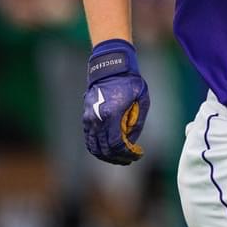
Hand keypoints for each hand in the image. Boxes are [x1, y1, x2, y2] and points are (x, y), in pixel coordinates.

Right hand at [82, 39, 148, 164]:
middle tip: (130, 159)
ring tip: (120, 157)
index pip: (117, 145)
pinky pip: (89, 139)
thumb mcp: (141, 100)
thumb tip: (131, 142)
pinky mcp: (85, 117)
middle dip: (118, 158)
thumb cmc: (129, 82)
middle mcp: (97, 120)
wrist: (110, 67)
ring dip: (107, 156)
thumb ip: (136, 123)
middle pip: (105, 150)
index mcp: (111, 115)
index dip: (128, 154)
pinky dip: (98, 147)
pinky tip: (109, 148)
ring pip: (94, 147)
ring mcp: (89, 119)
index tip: (138, 155)